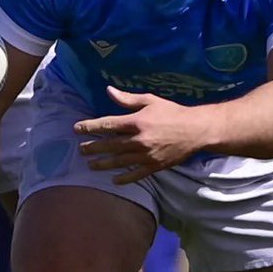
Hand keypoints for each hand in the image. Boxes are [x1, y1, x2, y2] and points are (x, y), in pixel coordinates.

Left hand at [74, 86, 202, 183]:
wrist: (196, 130)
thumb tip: (108, 91)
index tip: (76, 129)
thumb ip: (128, 99)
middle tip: (81, 150)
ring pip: (119, 162)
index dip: (90, 127)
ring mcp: (146, 155)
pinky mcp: (154, 166)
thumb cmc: (172, 113)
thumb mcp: (150, 101)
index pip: (107, 125)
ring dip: (103, 164)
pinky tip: (114, 180)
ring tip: (91, 165)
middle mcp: (138, 140)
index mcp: (136, 122)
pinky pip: (136, 175)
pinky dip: (125, 178)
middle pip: (109, 145)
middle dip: (93, 147)